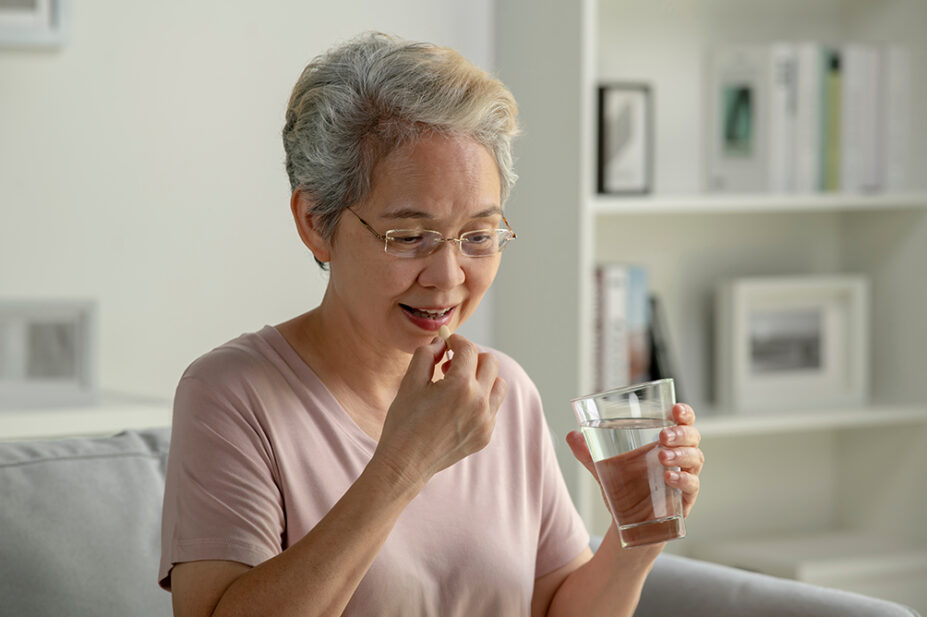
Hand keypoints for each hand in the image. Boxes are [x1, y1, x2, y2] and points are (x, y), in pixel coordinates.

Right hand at [372, 334, 506, 489]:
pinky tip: (457, 408)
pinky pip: (492, 407)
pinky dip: (480, 400)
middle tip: (450, 365)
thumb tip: (441, 343)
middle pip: (490, 362)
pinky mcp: (485, 435)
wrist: (405, 463)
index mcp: (460, 385)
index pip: (468, 349)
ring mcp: (486, 421)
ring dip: (482, 378)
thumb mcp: (410, 382)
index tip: (447, 342)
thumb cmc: (404, 421)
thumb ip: (426, 355)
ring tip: (458, 385)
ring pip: (498, 384)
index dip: (456, 341)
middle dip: (471, 357)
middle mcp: (479, 402)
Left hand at [566, 403, 702, 518]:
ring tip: (662, 456)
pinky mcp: (685, 500)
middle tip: (662, 435)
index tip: (675, 409)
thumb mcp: (603, 466)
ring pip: (695, 459)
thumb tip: (571, 435)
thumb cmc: (623, 488)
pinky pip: (692, 486)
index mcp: (664, 442)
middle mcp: (679, 457)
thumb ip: (587, 451)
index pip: (683, 422)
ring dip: (681, 455)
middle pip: (692, 437)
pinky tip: (668, 478)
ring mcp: (684, 478)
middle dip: (680, 433)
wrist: (626, 524)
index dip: (684, 413)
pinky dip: (683, 480)